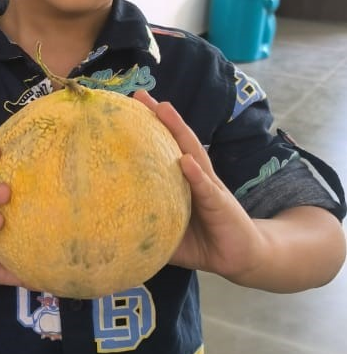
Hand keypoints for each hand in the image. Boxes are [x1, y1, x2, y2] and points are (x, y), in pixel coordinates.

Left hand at [133, 90, 265, 282]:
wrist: (241, 257)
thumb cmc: (203, 243)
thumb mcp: (170, 235)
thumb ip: (148, 227)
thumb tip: (111, 232)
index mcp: (184, 181)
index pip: (165, 150)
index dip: (148, 130)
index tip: (126, 110)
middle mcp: (198, 177)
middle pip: (178, 141)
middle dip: (161, 118)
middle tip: (140, 95)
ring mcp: (210, 188)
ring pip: (194, 154)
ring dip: (179, 131)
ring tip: (164, 110)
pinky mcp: (221, 205)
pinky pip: (206, 189)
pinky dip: (196, 175)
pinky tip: (185, 161)